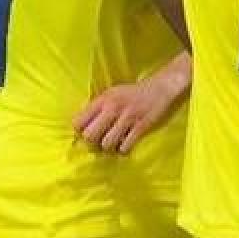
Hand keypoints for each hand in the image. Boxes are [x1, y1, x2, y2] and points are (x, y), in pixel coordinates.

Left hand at [74, 54, 190, 153]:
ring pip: (106, 144)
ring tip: (112, 143)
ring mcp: (128, 117)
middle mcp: (113, 108)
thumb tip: (80, 124)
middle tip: (98, 141)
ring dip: (108, 147)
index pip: (78, 122)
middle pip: (90, 136)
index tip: (85, 132)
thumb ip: (96, 106)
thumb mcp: (111, 93)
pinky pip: (125, 146)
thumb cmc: (132, 93)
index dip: (79, 131)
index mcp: (103, 99)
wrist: (159, 88)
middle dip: (92, 142)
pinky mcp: (141, 126)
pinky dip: (123, 149)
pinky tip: (125, 144)